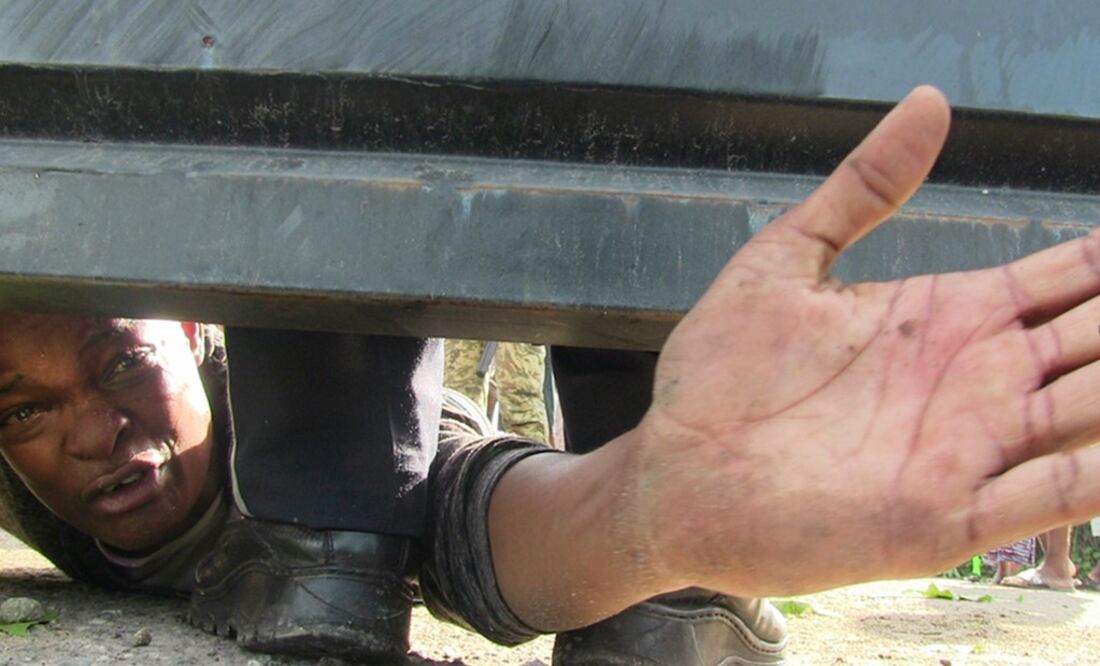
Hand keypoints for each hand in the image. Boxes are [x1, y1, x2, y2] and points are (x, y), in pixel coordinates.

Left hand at [639, 86, 1099, 595]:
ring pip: (1095, 413)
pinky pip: (1052, 495)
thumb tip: (929, 101)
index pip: (1066, 278)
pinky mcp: (947, 517)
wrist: (674, 477)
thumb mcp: (785, 262)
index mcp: (947, 318)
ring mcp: (968, 451)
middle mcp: (975, 382)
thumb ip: (861, 188)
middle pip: (1096, 341)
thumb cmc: (720, 377)